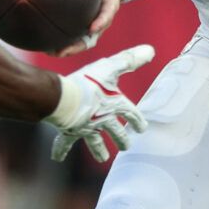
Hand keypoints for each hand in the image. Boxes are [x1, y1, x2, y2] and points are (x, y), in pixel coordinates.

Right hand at [47, 43, 154, 162]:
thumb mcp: (110, 67)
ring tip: (103, 158)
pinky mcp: (70, 131)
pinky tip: (57, 158)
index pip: (130, 112)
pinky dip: (61, 150)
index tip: (142, 128)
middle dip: (121, 139)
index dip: (137, 119)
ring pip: (95, 141)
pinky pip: (64, 142)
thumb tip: (151, 50)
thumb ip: (129, 60)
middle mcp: (103, 118)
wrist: (65, 99)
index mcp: (114, 104)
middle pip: (115, 131)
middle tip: (126, 147)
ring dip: (99, 150)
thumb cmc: (88, 82)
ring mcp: (86, 127)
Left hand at [56, 0, 130, 56]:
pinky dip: (63, 41)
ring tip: (50, 52)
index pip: (107, 14)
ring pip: (82, 42)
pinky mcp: (85, 26)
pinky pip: (74, 36)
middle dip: (78, 46)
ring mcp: (94, 25)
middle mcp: (102, 18)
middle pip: (92, 37)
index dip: (101, 22)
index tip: (92, 28)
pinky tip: (44, 43)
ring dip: (68, 49)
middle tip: (63, 50)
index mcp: (109, 3)